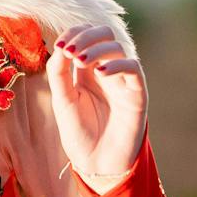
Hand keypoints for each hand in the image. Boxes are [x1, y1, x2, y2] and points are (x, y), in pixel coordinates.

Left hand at [45, 22, 147, 191]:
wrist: (96, 162)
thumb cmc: (79, 132)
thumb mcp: (62, 100)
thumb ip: (59, 73)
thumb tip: (60, 46)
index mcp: (86, 69)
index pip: (85, 36)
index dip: (73, 33)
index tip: (60, 45)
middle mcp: (106, 69)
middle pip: (104, 34)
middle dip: (86, 35)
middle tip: (70, 50)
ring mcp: (122, 79)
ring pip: (117, 47)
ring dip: (96, 49)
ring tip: (79, 62)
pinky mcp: (137, 93)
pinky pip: (133, 68)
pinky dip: (117, 65)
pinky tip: (100, 73)